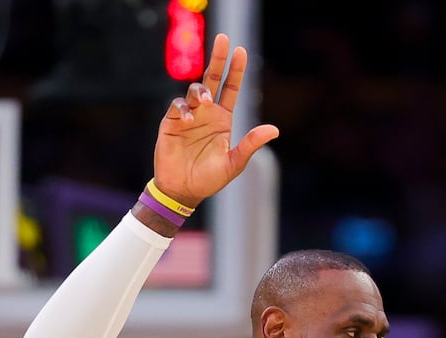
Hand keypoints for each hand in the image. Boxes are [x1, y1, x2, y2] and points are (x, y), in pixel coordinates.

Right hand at [153, 34, 279, 207]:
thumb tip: (274, 130)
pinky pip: (177, 107)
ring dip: (200, 91)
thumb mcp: (234, 163)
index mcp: (223, 119)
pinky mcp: (171, 123)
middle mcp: (206, 113)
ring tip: (205, 101)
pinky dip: (183, 109)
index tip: (241, 51)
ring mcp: (188, 116)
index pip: (230, 89)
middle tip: (223, 38)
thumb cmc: (209, 179)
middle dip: (218, 59)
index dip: (236, 70)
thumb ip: (251, 145)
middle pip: (212, 79)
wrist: (183, 191)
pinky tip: (189, 120)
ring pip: (194, 91)